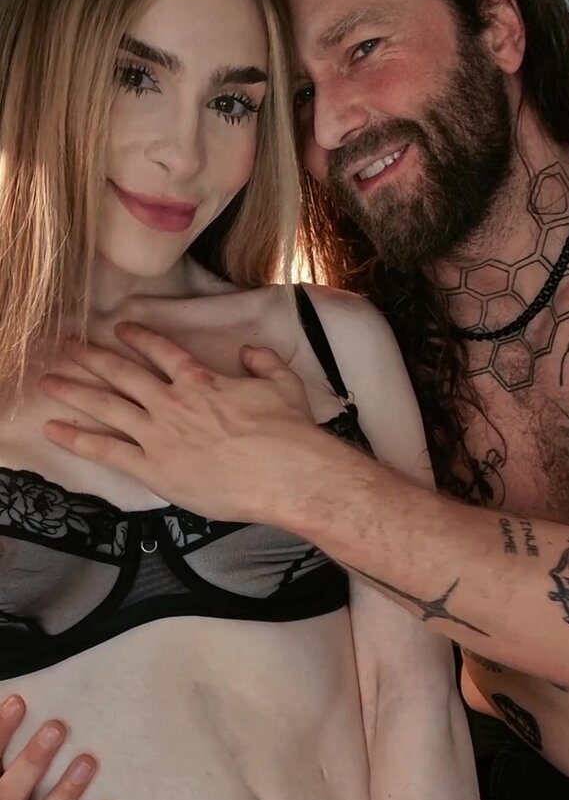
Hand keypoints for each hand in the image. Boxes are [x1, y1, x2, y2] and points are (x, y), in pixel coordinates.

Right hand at [0, 696, 110, 799]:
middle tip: (58, 727)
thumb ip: (24, 746)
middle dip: (32, 760)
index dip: (1, 732)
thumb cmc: (34, 797)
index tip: (19, 701)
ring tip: (87, 762)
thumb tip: (31, 697)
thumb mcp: (23, 772)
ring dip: (63, 794)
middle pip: (7, 795)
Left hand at [40, 323, 332, 524]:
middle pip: (122, 373)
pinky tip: (53, 430)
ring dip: (74, 391)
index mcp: (201, 381)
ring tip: (48, 380)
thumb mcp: (284, 385)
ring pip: (105, 405)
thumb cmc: (289, 432)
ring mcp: (158, 434)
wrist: (286, 471)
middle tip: (66, 346)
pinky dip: (78, 439)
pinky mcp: (153, 468)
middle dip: (91, 358)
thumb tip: (251, 351)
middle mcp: (172, 401)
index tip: (121, 328)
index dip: (140, 337)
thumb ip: (264, 362)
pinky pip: (106, 450)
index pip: (162, 352)